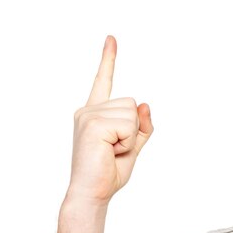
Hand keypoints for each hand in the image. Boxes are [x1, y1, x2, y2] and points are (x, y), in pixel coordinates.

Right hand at [66, 35, 153, 205]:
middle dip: (133, 130)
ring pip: (131, 113)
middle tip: (116, 149)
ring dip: (130, 136)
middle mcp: (88, 110)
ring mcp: (88, 115)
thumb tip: (144, 105)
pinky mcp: (93, 123)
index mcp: (94, 114)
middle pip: (131, 103)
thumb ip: (141, 127)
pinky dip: (127, 141)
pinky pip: (128, 125)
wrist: (92, 193)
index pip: (103, 82)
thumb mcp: (132, 148)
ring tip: (112, 151)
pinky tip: (110, 151)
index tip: (112, 39)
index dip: (108, 60)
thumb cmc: (108, 173)